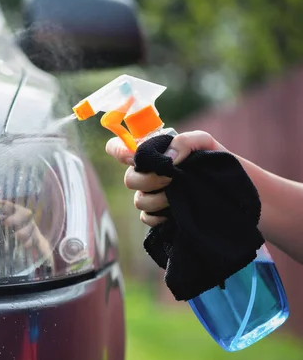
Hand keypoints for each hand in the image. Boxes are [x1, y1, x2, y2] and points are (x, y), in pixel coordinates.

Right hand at [105, 130, 226, 226]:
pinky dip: (158, 216)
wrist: (241, 193)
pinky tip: (174, 212)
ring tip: (179, 195)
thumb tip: (166, 158)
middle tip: (172, 177)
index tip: (133, 156)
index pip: (119, 148)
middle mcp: (149, 175)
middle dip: (148, 179)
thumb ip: (184, 141)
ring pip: (139, 200)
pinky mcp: (161, 218)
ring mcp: (154, 197)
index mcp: (153, 154)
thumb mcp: (206, 143)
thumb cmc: (221, 163)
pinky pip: (147, 218)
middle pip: (129, 178)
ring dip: (158, 198)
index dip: (119, 150)